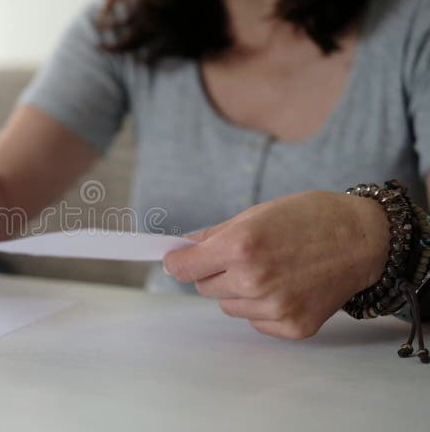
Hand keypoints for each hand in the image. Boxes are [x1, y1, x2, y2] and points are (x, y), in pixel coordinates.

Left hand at [163, 191, 389, 338]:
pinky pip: (255, 322)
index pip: (183, 268)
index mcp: (240, 246)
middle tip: (242, 257)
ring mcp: (274, 307)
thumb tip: (180, 252)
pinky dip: (263, 308)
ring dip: (239, 291)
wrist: (363, 238)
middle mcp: (254, 280)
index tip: (176, 259)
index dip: (178, 262)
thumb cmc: (309, 218)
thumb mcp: (256, 213)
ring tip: (271, 270)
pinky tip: (287, 286)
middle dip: (214, 272)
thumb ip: (214, 235)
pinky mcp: (293, 327)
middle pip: (204, 288)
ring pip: (229, 306)